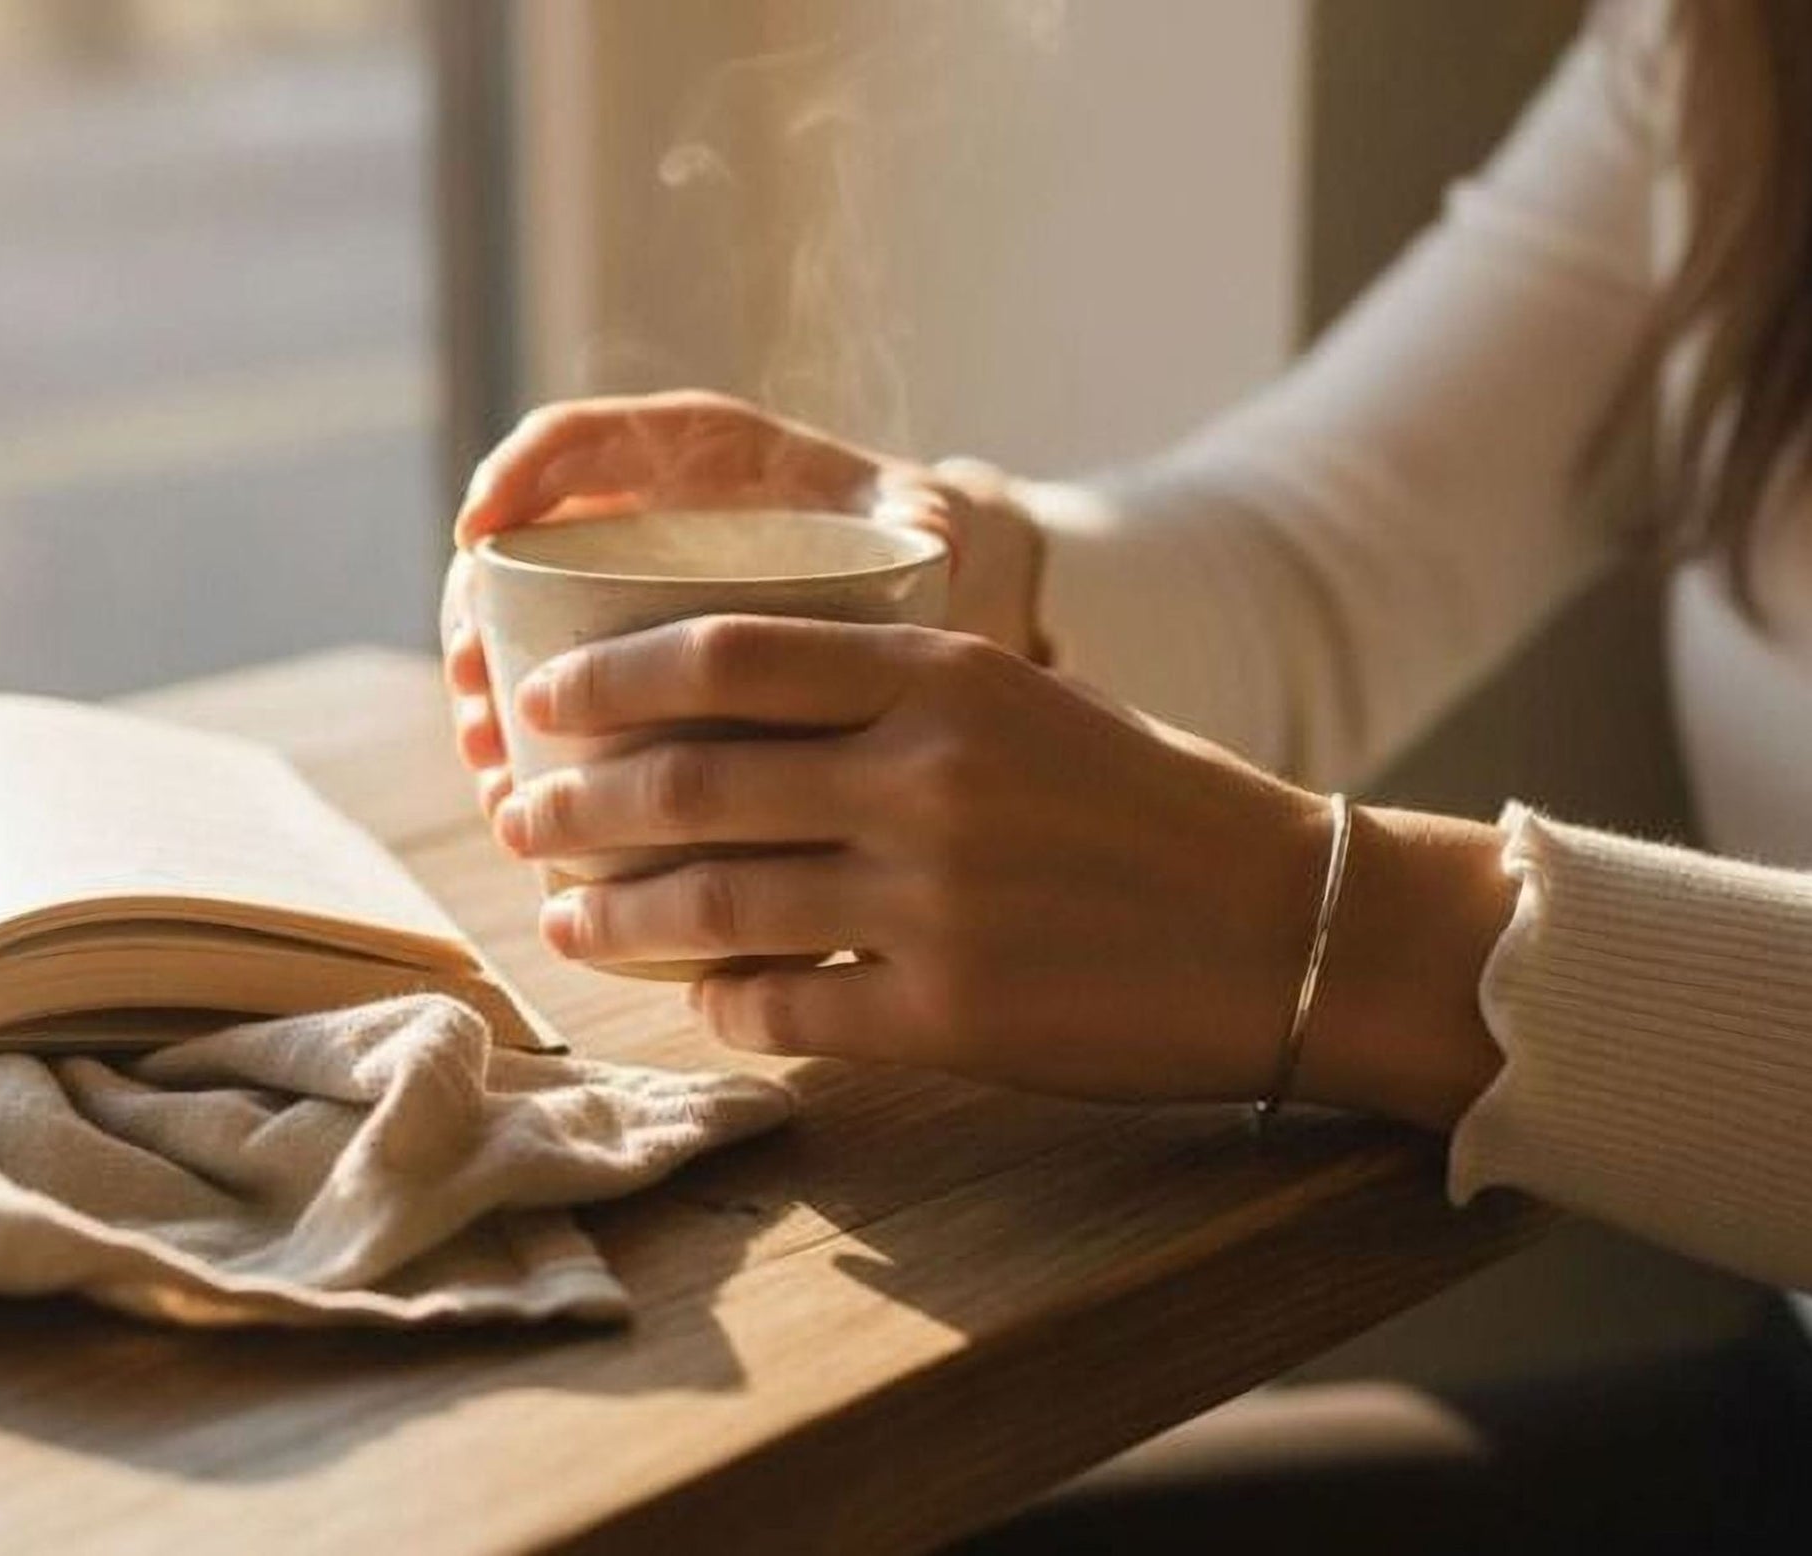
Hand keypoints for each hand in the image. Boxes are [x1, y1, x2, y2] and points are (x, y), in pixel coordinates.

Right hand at [440, 391, 1045, 821]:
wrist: (919, 588)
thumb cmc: (911, 540)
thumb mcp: (921, 526)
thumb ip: (928, 525)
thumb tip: (938, 545)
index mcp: (699, 455)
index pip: (581, 439)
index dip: (516, 473)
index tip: (478, 533)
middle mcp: (644, 515)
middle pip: (524, 548)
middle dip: (476, 618)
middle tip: (476, 692)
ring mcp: (628, 589)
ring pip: (524, 628)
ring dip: (490, 693)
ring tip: (491, 763)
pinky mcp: (632, 660)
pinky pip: (561, 690)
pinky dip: (533, 739)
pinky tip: (524, 793)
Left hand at [489, 613, 1336, 1104]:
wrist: (1287, 924)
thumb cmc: (1152, 803)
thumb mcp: (1028, 702)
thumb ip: (890, 699)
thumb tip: (728, 726)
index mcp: (942, 675)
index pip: (726, 655)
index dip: (608, 679)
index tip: (542, 701)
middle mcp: (926, 776)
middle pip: (691, 781)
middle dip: (576, 802)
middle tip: (524, 817)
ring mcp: (934, 901)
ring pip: (715, 902)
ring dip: (617, 912)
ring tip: (570, 916)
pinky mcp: (950, 1016)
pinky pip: (786, 1007)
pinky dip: (721, 1001)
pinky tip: (698, 996)